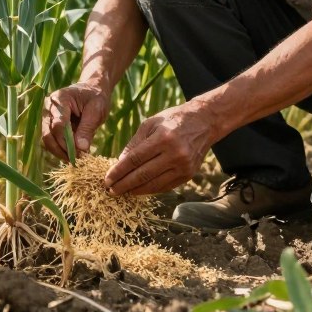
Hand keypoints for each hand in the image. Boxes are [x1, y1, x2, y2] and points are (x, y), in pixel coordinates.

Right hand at [41, 82, 110, 158]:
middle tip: (75, 161)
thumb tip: (81, 149)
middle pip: (48, 134)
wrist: (92, 90)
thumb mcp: (96, 111)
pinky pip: (51, 140)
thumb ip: (87, 129)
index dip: (67, 142)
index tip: (79, 154)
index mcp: (60, 99)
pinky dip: (60, 149)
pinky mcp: (49, 124)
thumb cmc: (96, 98)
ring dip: (59, 152)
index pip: (58, 124)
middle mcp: (49, 107)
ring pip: (47, 139)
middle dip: (61, 149)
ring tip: (74, 160)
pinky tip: (72, 155)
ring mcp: (47, 116)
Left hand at [103, 102, 218, 195]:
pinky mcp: (189, 175)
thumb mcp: (151, 124)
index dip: (119, 171)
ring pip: (154, 185)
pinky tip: (138, 189)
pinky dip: (150, 189)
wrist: (205, 122)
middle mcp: (174, 154)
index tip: (107, 179)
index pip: (135, 159)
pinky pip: (165, 187)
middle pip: (143, 175)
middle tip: (110, 190)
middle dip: (124, 184)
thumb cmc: (173, 119)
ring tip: (122, 192)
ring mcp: (183, 167)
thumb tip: (119, 164)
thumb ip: (134, 144)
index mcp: (163, 138)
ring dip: (135, 191)